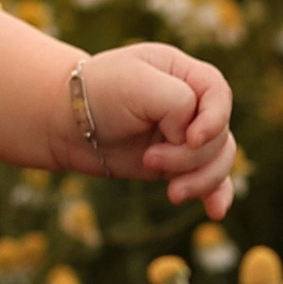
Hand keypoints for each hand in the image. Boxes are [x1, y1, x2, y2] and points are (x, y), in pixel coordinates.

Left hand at [75, 42, 238, 217]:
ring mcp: (185, 135)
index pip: (219, 94)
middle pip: (219, 135)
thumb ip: (177, 102)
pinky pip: (211, 180)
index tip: (189, 139)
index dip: (214, 120)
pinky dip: (215, 194)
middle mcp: (191, 103)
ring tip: (171, 192)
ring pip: (219, 161)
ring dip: (199, 180)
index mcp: (184, 72)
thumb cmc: (96, 93)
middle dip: (189, 156)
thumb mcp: (136, 83)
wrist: (63, 123)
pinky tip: (215, 210)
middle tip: (149, 160)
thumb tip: (193, 139)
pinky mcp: (176, 163)